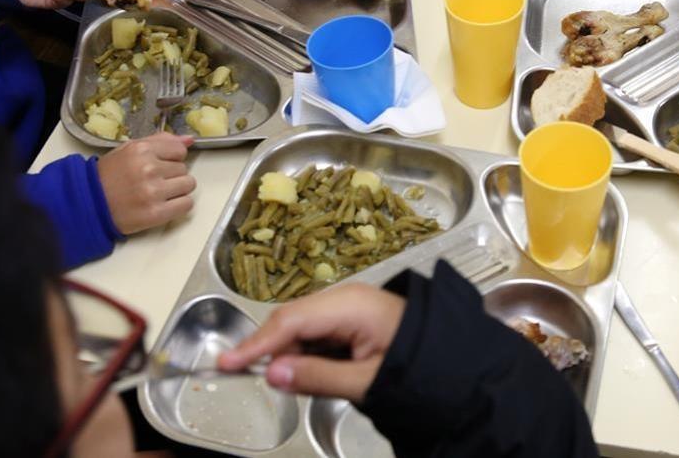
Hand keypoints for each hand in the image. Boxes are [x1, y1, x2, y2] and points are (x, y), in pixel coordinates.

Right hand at [97, 133, 196, 234]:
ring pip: (189, 185)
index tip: (160, 165)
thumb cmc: (108, 176)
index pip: (179, 150)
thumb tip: (189, 140)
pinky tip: (164, 204)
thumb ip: (160, 141)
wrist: (88, 204)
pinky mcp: (156, 213)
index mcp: (141, 150)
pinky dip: (179, 205)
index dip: (172, 158)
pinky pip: (187, 204)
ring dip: (178, 190)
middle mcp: (149, 169)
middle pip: (184, 169)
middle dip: (172, 175)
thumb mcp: (129, 149)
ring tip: (158, 192)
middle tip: (153, 181)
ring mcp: (153, 192)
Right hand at [219, 284, 405, 401]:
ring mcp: (348, 305)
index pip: (290, 321)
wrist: (451, 364)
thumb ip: (317, 377)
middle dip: (274, 349)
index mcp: (351, 305)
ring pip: (301, 327)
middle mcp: (346, 297)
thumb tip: (273, 374)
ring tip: (308, 379)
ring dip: (293, 353)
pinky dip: (307, 351)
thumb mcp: (365, 381)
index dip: (256, 343)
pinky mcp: (350, 317)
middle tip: (264, 378)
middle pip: (291, 319)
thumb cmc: (418, 367)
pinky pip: (316, 331)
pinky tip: (317, 369)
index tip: (226, 363)